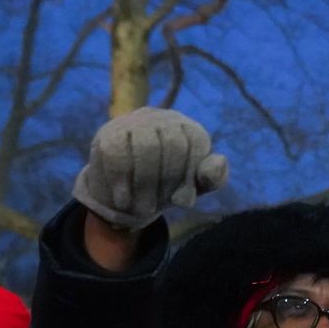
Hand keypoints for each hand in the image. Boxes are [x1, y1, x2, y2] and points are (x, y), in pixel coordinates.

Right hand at [72, 106, 227, 229]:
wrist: (124, 193)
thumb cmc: (165, 187)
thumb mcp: (193, 187)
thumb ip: (212, 178)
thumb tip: (219, 160)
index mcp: (189, 129)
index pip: (196, 143)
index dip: (190, 176)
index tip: (184, 201)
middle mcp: (163, 118)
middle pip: (172, 145)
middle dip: (167, 182)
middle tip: (157, 208)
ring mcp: (135, 121)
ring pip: (145, 148)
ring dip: (144, 185)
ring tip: (142, 209)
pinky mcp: (109, 132)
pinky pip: (117, 154)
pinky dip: (121, 181)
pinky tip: (123, 199)